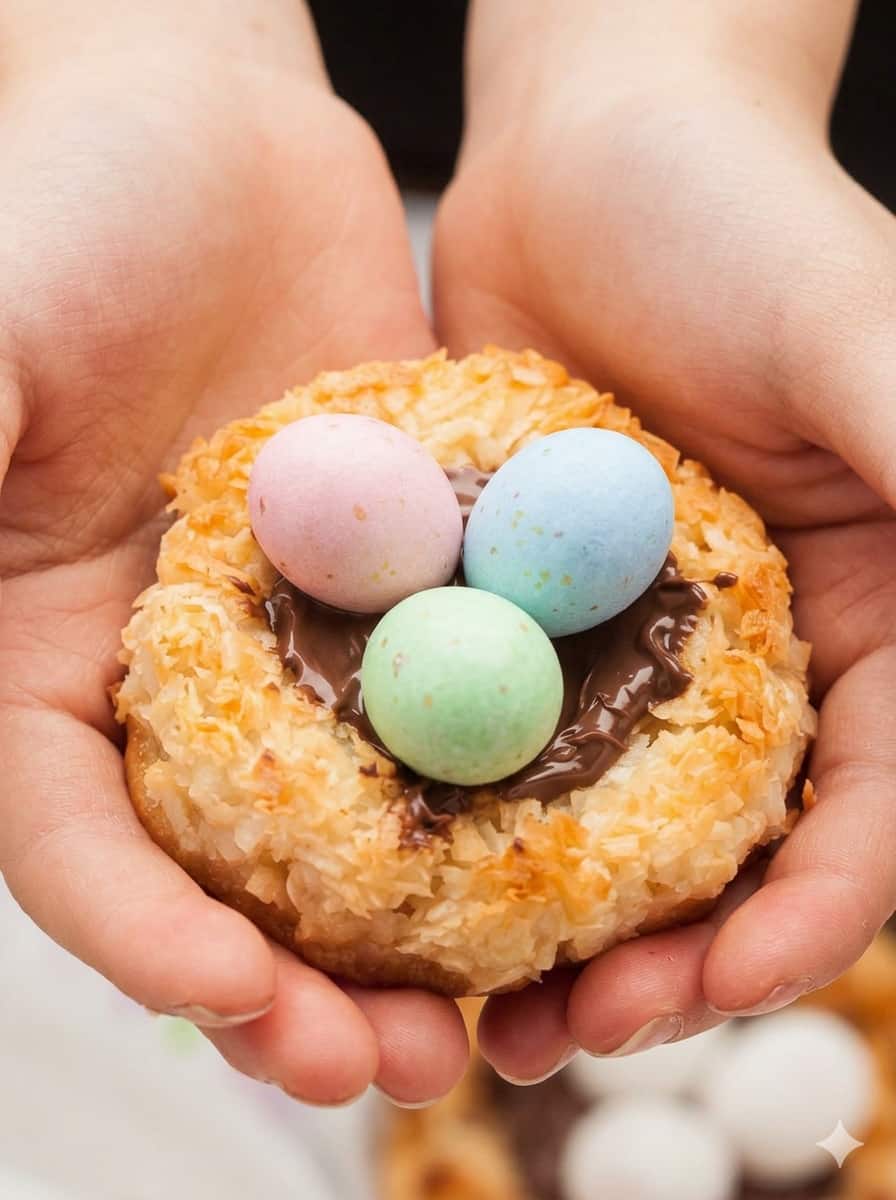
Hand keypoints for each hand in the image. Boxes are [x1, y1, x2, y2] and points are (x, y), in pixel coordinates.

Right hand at [0, 0, 466, 1105]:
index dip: (139, 936)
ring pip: (350, 824)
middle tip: (387, 1063)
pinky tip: (563, 850)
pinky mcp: (393, 585)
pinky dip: (493, 788)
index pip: (71, 841)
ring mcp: (290, 641)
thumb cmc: (55, 216)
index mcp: (39, 657)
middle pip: (223, 875)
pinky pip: (446, 703)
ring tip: (485, 1016)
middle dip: (293, 988)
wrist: (199, 133)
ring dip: (411, 932)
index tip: (230, 998)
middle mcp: (167, 675)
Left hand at [435, 0, 895, 1077]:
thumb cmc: (742, 216)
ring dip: (562, 931)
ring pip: (615, 829)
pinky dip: (474, 825)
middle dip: (675, 960)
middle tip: (579, 1025)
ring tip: (492, 1014)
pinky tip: (414, 887)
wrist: (589, 151)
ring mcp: (641, 644)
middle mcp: (767, 650)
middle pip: (737, 852)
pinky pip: (507, 743)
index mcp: (879, 615)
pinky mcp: (533, 615)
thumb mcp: (860, 337)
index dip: (811, 916)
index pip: (872, 806)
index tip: (717, 985)